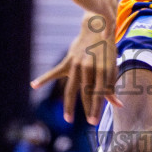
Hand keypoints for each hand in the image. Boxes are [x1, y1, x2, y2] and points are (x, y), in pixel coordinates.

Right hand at [32, 9, 118, 125]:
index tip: (93, 121)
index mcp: (103, 70)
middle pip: (87, 93)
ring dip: (70, 105)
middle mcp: (90, 68)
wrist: (97, 28)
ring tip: (68, 119)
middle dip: (88, 109)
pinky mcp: (69, 60)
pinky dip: (44, 78)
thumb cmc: (107, 51)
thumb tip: (118, 105)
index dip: (97, 108)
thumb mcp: (112, 67)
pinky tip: (34, 85)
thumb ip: (111, 87)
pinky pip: (55, 72)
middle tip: (90, 123)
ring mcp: (78, 64)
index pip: (99, 93)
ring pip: (72, 88)